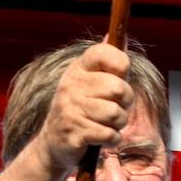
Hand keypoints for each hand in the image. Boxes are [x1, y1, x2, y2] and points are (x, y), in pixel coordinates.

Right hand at [35, 42, 133, 173]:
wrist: (53, 143)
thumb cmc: (80, 111)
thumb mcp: (89, 84)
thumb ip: (107, 65)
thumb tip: (117, 36)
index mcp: (78, 69)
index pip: (104, 53)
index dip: (121, 65)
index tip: (121, 77)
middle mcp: (71, 85)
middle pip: (118, 88)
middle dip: (126, 102)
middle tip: (117, 108)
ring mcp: (70, 109)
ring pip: (116, 114)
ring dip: (119, 124)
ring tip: (108, 124)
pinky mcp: (74, 133)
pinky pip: (109, 134)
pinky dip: (112, 140)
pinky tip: (103, 138)